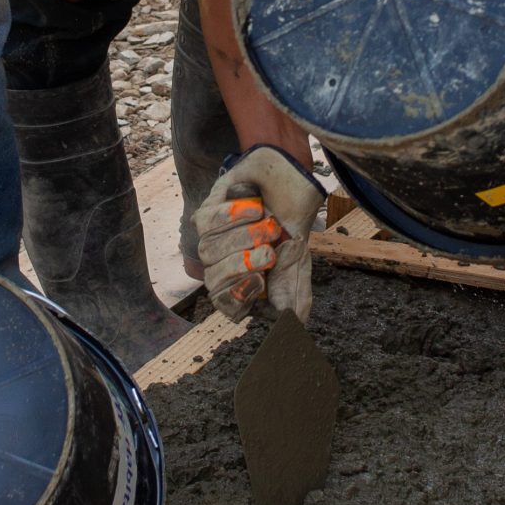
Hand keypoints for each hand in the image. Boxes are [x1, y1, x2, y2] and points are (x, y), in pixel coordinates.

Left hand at [194, 146, 324, 321]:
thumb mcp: (298, 260)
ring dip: (242, 236)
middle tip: (269, 251)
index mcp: (243, 283)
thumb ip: (293, 291)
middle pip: (214, 281)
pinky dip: (233, 216)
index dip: (238, 297)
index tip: (260, 281)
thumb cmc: (292, 222)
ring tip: (268, 222)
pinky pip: (208, 223)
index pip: (227, 305)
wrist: (292, 180)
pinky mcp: (206, 214)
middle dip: (243, 265)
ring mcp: (212, 240)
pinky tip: (254, 208)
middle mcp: (223, 266)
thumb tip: (292, 324)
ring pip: (209, 251)